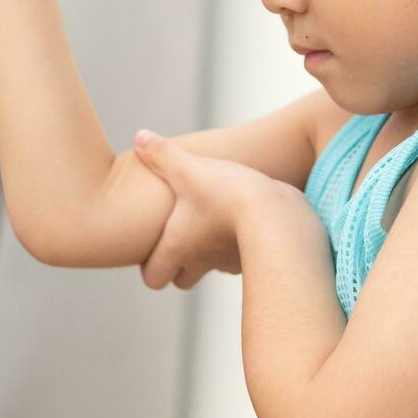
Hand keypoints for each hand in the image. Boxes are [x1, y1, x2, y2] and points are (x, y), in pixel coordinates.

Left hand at [130, 128, 279, 290]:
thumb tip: (140, 137)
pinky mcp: (257, 254)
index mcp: (178, 247)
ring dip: (211, 251)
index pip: (154, 278)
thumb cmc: (227, 195)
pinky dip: (240, 243)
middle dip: (180, 264)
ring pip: (215, 267)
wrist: (278, 215)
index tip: (153, 246)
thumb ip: (162, 154)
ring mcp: (230, 262)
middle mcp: (202, 261)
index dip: (150, 266)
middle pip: (183, 280)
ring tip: (215, 220)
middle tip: (182, 234)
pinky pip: (243, 256)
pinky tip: (245, 218)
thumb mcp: (189, 168)